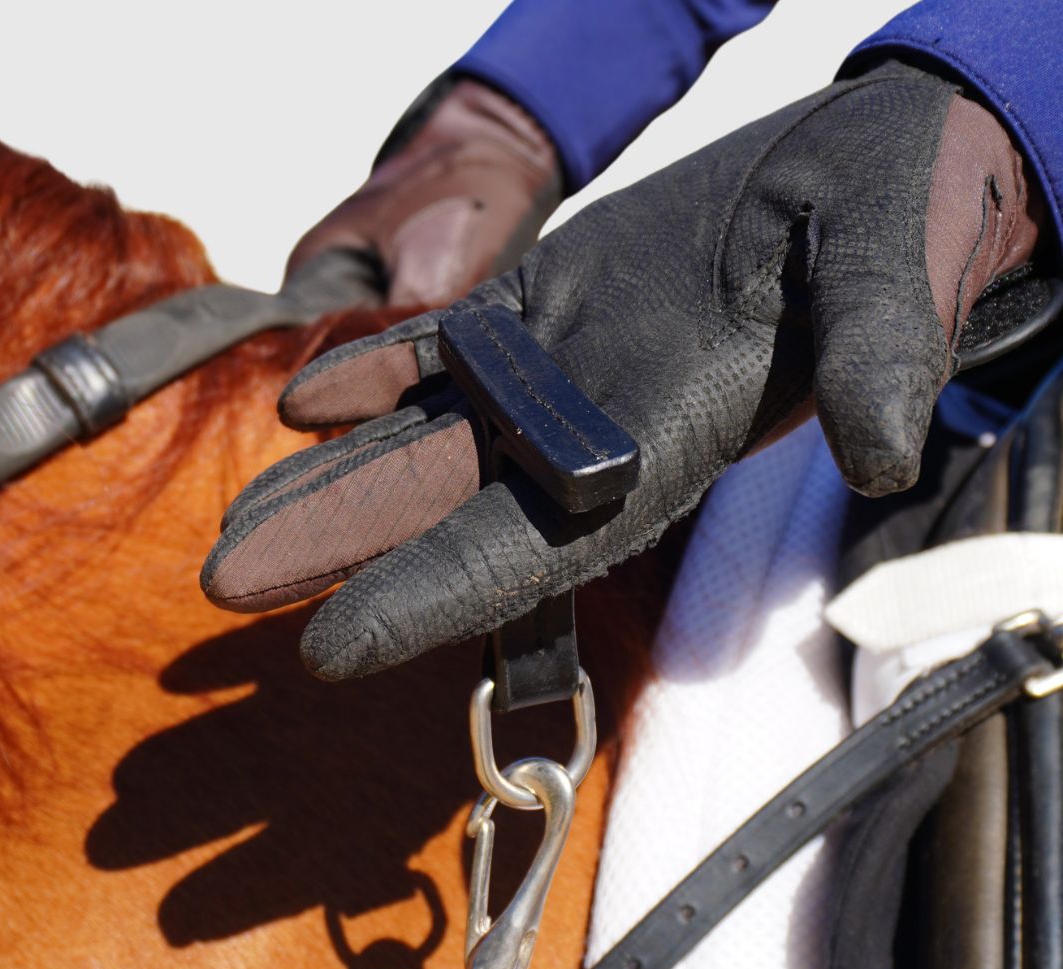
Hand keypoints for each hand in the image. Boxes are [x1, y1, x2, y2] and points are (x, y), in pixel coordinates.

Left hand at [203, 61, 1043, 680]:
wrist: (863, 169)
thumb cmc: (890, 222)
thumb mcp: (893, 282)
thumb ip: (882, 360)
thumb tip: (882, 448)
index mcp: (667, 440)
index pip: (533, 545)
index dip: (431, 598)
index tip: (330, 651)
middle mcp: (599, 426)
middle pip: (447, 507)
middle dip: (339, 550)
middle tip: (223, 589)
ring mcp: (563, 364)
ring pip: (428, 436)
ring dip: (332, 482)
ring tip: (238, 531)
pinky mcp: (548, 301)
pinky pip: (446, 349)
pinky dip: (376, 373)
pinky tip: (302, 398)